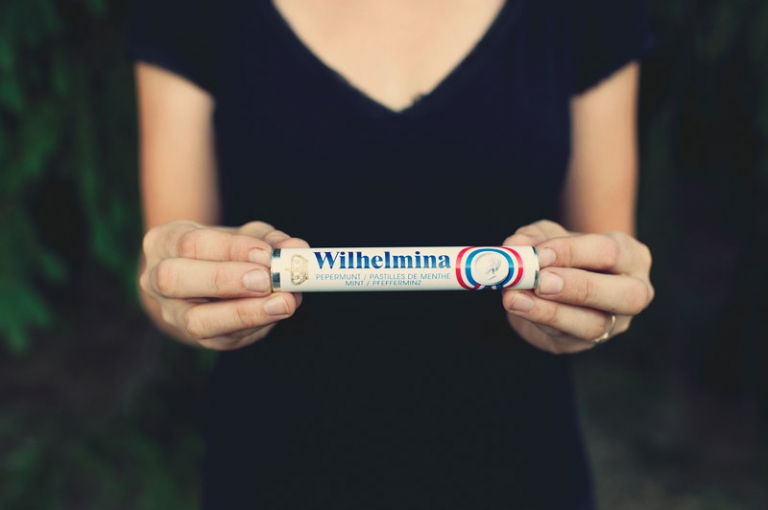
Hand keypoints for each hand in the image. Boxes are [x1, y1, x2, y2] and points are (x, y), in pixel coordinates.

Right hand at [139, 220, 307, 349]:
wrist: (204, 281)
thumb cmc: (226, 250)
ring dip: (245, 313)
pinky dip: (256, 324)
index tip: (267, 255)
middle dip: (226, 280)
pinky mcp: (197, 338)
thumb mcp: (245, 236)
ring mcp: (172, 314)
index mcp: (163, 242)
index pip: (191, 243)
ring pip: (196, 321)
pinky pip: (223, 338)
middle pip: (176, 280)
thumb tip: (297, 250)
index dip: (231, 250)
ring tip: (283, 303)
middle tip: (268, 281)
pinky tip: (278, 312)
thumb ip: (269, 240)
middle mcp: (156, 279)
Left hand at [501, 220, 653, 353]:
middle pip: (625, 295)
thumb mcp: (548, 237)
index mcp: (630, 257)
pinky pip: (565, 337)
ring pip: (593, 325)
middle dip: (579, 288)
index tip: (539, 254)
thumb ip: (533, 238)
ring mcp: (614, 323)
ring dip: (550, 312)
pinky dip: (537, 320)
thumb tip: (515, 246)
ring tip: (515, 299)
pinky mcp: (585, 343)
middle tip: (541, 282)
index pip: (610, 252)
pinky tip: (517, 307)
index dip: (572, 253)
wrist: (555, 286)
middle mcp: (634, 292)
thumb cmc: (561, 254)